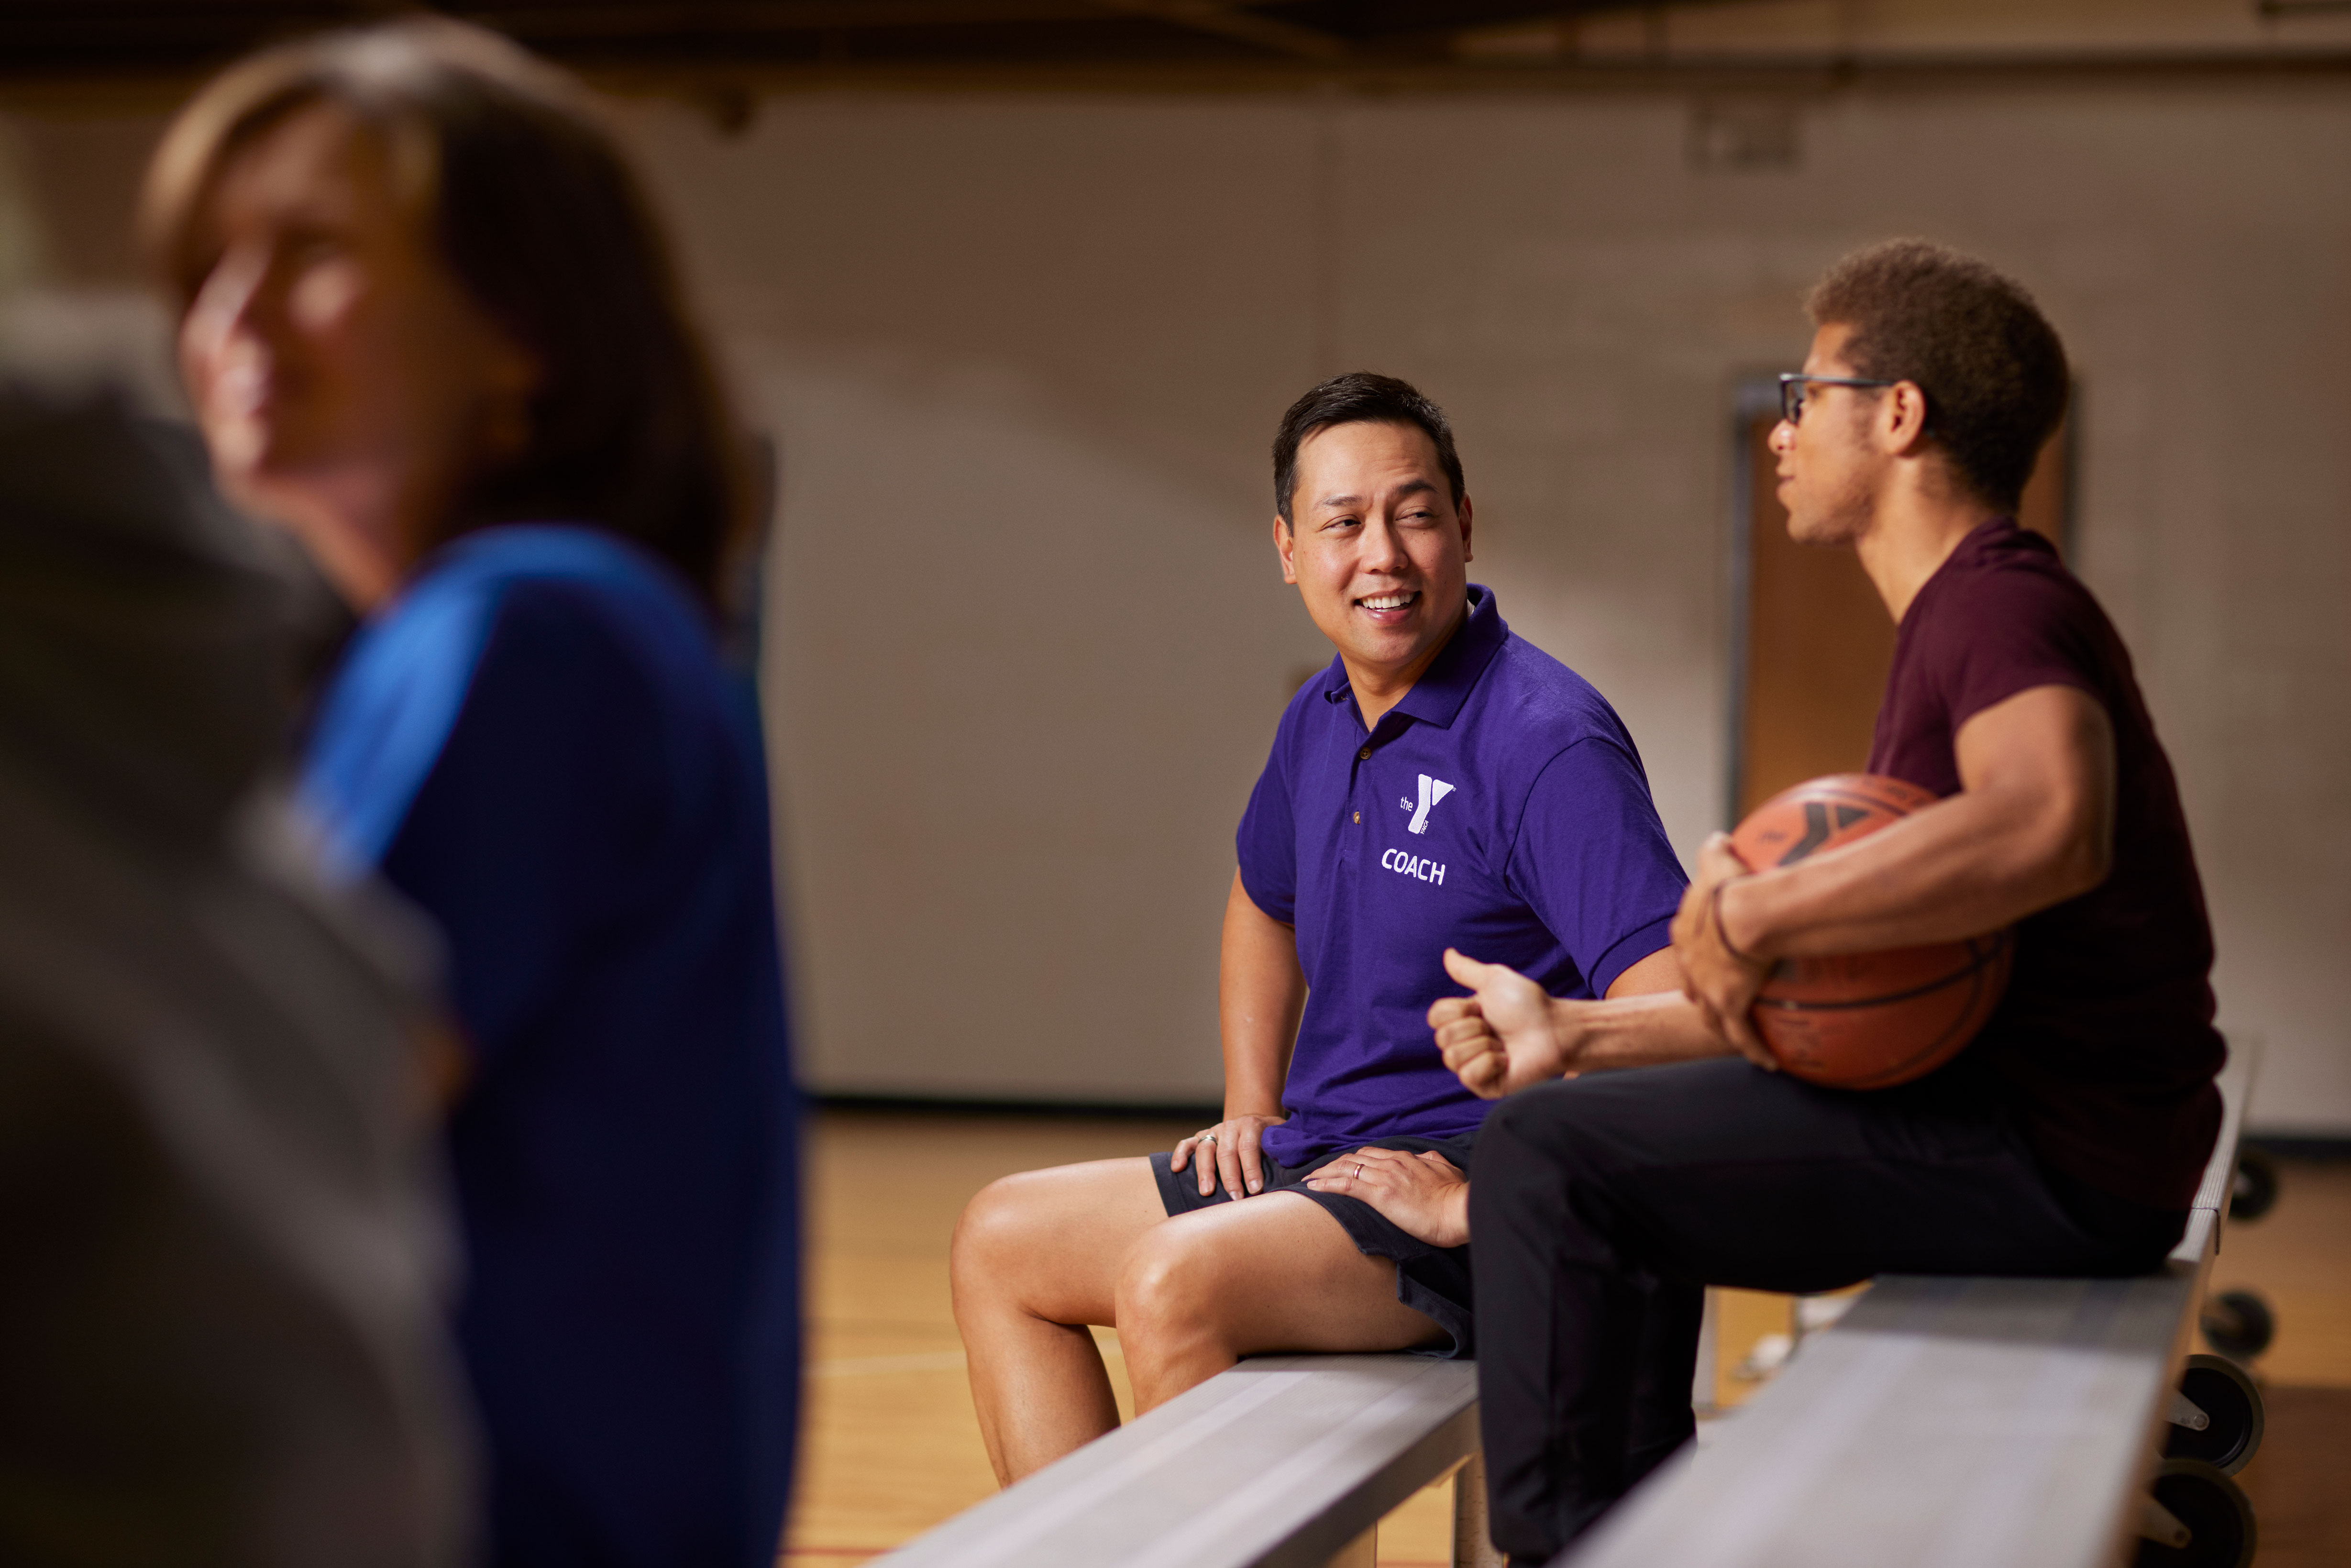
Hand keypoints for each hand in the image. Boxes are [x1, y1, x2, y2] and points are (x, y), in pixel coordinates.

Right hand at [1170, 1113, 1285, 1199]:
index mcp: (1252, 1125)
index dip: (1252, 1168)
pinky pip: (1187, 1144)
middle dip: (1230, 1177)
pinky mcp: (1201, 1137)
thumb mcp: (1282, 1138)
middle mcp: (1230, 1127)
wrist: (1253, 1122)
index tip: (1256, 1189)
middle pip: (1227, 1152)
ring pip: (1206, 1149)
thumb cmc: (1271, 1137)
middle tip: (1234, 1197)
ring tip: (1206, 1192)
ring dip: (1205, 1171)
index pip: (1250, 1147)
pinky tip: (1177, 1169)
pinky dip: (1180, 1154)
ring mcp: (1214, 1131)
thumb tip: (1293, 1170)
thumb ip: (1284, 1150)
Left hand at [1303, 1147, 1469, 1246]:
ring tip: (1308, 1180)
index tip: (1341, 1167)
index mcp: (1407, 1158)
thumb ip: (1433, 1163)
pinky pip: (1346, 1185)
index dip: (1353, 1160)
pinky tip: (1313, 1187)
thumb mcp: (1447, 1171)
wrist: (1460, 1209)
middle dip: (1333, 1165)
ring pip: (1345, 1169)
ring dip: (1323, 1173)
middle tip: (1317, 1173)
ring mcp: (1385, 1177)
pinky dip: (1326, 1183)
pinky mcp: (1380, 1194)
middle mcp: (1392, 1163)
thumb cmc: (1457, 1196)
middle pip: (1353, 1159)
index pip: (1371, 1154)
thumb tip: (1428, 1159)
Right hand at [1429, 949, 1576, 1096]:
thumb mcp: (1494, 980)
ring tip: (1503, 1044)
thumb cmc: (1529, 1005)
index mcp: (1462, 1022)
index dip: (1459, 1009)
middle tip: (1496, 1027)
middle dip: (1473, 1027)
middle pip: (1442, 1038)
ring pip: (1452, 1057)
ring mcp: (1473, 1068)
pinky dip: (1490, 1062)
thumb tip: (1448, 953)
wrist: (1553, 1029)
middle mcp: (1464, 1046)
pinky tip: (1506, 1060)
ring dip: (1483, 1044)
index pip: (1435, 1017)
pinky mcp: (1484, 1087)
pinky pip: (1468, 1075)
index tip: (1482, 1008)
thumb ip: (1466, 970)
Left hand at [1668, 835, 1777, 1069]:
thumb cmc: (1732, 884)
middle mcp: (1691, 965)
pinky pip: (1742, 1035)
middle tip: (1715, 997)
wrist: (1743, 916)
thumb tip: (1719, 837)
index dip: (1696, 952)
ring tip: (1731, 1032)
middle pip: (1692, 984)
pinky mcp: (1730, 1006)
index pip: (1686, 946)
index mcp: (1686, 932)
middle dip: (1702, 991)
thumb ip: (1714, 849)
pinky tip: (1767, 1063)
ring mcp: (1709, 989)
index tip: (1707, 956)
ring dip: (1720, 1022)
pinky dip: (1753, 1049)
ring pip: (1711, 1014)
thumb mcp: (1717, 859)